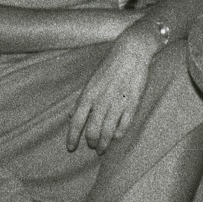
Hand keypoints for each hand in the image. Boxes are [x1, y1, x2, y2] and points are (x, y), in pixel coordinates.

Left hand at [66, 31, 157, 152]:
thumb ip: (80, 100)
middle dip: (91, 142)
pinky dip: (119, 133)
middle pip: (93, 130)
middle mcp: (101, 101)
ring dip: (104, 143)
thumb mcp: (90, 81)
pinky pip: (124, 124)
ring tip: (102, 149)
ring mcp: (117, 103)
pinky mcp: (133, 103)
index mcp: (88, 94)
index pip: (76, 121)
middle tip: (92, 146)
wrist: (132, 52)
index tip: (70, 148)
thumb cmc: (109, 65)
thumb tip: (69, 115)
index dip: (72, 137)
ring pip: (108, 131)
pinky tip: (116, 137)